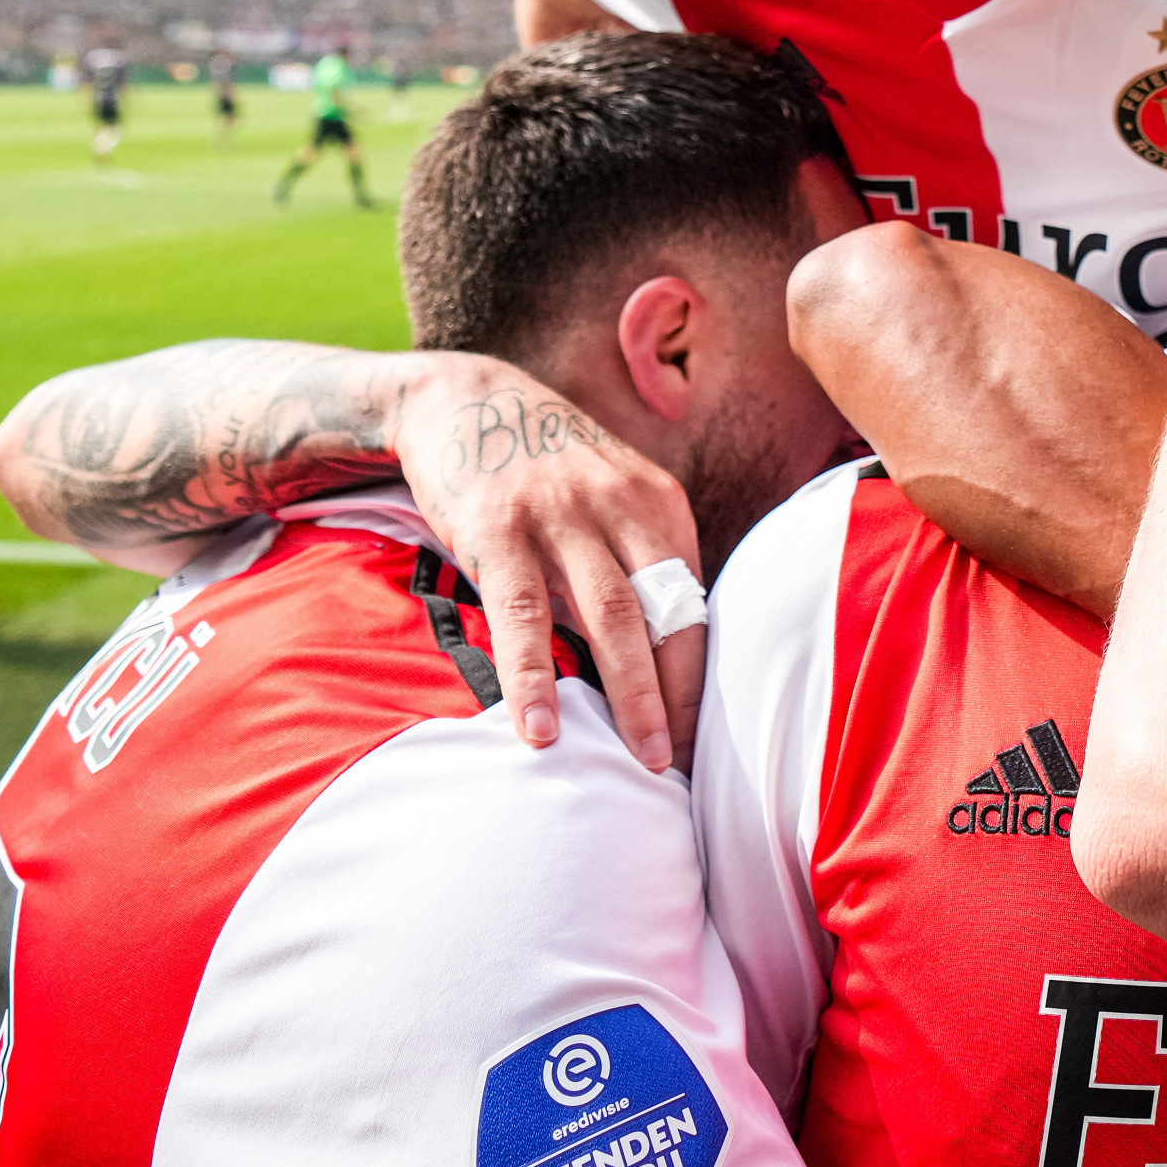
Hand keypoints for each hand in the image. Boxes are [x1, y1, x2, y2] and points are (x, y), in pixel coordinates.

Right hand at [384, 356, 704, 772]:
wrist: (463, 398)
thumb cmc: (546, 469)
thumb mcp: (611, 499)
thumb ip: (639, 563)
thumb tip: (666, 660)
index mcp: (660, 506)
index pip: (695, 606)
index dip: (699, 679)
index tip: (703, 744)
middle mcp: (622, 505)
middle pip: (666, 616)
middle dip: (679, 697)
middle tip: (683, 767)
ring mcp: (562, 515)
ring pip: (610, 617)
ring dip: (629, 695)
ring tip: (637, 763)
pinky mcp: (501, 528)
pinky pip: (524, 614)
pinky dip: (533, 675)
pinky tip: (538, 727)